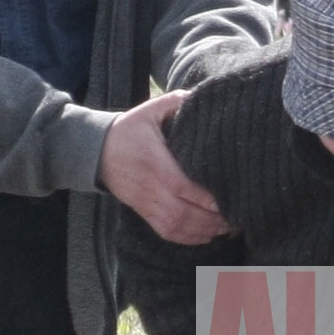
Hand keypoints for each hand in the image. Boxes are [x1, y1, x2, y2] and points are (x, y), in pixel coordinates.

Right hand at [103, 90, 224, 244]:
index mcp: (154, 162)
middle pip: (182, 212)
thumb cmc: (129, 129)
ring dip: (204, 231)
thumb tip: (201, 96)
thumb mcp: (149, 110)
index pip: (182, 186)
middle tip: (236, 218)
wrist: (97, 151)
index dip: (205, 198)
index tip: (227, 201)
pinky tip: (206, 236)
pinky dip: (188, 239)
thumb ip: (175, 102)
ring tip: (227, 228)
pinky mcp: (143, 211)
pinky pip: (166, 232)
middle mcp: (150, 186)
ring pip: (176, 226)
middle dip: (211, 220)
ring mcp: (146, 202)